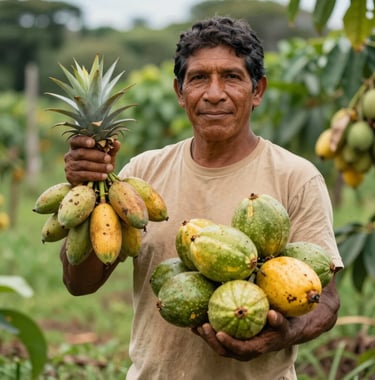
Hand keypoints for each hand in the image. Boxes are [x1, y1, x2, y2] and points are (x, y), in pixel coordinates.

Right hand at [64, 136, 120, 184]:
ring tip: (109, 168)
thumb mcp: (106, 156)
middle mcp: (70, 154)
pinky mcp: (71, 176)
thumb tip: (117, 142)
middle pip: (81, 153)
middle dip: (96, 155)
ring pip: (83, 164)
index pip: (76, 140)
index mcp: (77, 145)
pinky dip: (95, 175)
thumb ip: (111, 149)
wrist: (93, 182)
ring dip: (98, 166)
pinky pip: (83, 175)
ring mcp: (69, 166)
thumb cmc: (99, 164)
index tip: (93, 142)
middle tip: (108, 158)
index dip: (84, 140)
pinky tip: (104, 176)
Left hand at [193, 279, 339, 360]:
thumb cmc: (301, 304)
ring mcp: (252, 341)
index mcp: (285, 331)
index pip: (282, 332)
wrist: (299, 322)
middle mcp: (267, 340)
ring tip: (198, 327)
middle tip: (217, 333)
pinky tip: (194, 320)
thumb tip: (334, 264)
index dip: (277, 326)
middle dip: (233, 345)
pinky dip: (209, 332)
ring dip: (214, 341)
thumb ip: (316, 281)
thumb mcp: (311, 293)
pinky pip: (223, 338)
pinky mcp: (239, 337)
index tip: (272, 314)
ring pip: (232, 350)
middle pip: (250, 350)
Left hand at [193, 309, 297, 360]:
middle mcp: (243, 350)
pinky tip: (196, 318)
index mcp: (255, 348)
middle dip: (210, 340)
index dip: (229, 343)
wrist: (282, 332)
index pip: (240, 349)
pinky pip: (216, 336)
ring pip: (217, 345)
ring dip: (205, 336)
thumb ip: (279, 321)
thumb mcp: (284, 324)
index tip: (219, 333)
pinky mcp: (231, 339)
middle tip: (202, 326)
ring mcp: (236, 346)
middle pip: (223, 350)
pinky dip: (206, 330)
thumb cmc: (283, 327)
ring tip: (194, 324)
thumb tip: (272, 314)